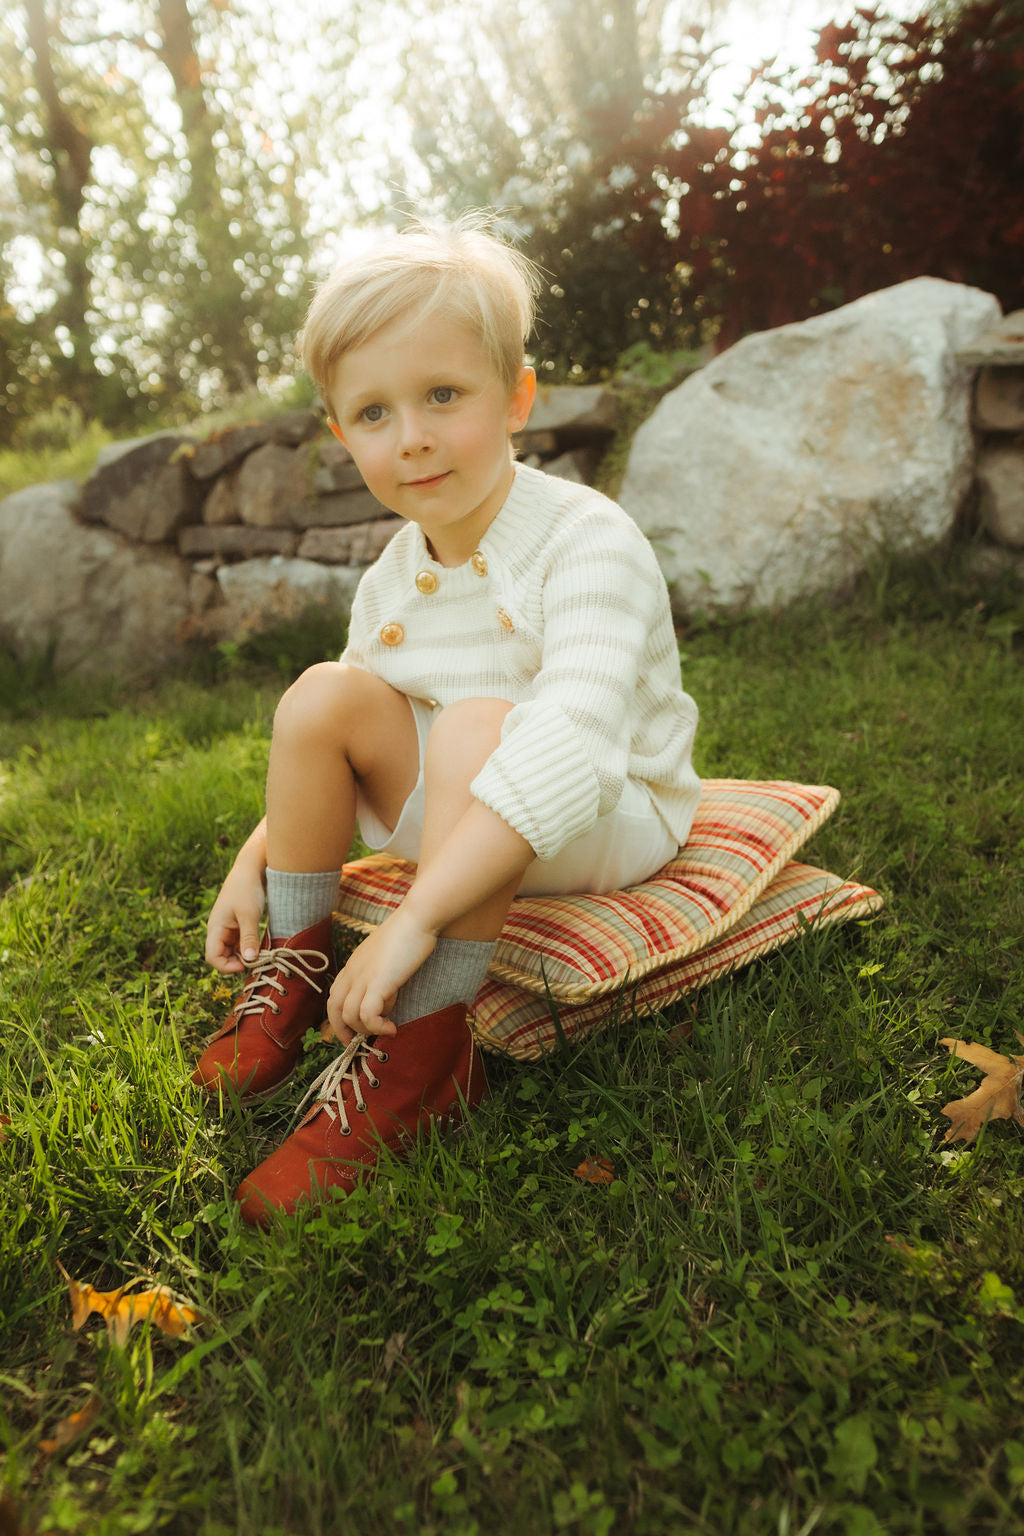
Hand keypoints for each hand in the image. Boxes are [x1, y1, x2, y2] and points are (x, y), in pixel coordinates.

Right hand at [205, 857, 265, 973]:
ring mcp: (227, 928)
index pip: (212, 957)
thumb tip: (250, 960)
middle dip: (236, 963)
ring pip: (231, 951)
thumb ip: (249, 937)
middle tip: (257, 961)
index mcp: (215, 928)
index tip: (246, 965)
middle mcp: (218, 930)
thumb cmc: (247, 889)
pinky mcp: (236, 926)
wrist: (251, 869)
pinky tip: (260, 946)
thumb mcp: (250, 914)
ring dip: (243, 956)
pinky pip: (238, 943)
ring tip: (260, 954)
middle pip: (221, 956)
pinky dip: (247, 948)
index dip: (226, 966)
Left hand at [325, 908, 436, 1043]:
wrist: (418, 918)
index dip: (339, 1018)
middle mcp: (352, 972)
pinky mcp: (377, 983)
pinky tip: (392, 1028)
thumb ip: (381, 974)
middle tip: (358, 1042)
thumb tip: (386, 996)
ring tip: (386, 1029)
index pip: (334, 996)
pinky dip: (377, 1027)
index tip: (353, 1030)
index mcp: (353, 965)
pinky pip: (367, 1015)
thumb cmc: (409, 932)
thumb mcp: (387, 955)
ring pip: (349, 1016)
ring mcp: (363, 977)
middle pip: (333, 1009)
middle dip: (342, 1031)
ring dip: (366, 1029)